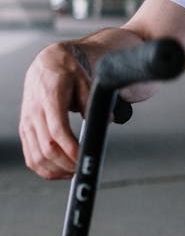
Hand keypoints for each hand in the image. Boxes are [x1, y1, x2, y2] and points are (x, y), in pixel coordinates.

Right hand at [19, 43, 89, 178]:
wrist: (47, 64)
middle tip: (82, 167)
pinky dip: (43, 168)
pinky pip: (30, 156)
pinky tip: (58, 169)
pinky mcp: (25, 130)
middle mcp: (34, 113)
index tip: (83, 157)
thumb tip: (107, 121)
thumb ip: (92, 103)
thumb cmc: (66, 71)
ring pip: (36, 157)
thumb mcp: (85, 80)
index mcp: (50, 98)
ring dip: (55, 170)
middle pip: (47, 149)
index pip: (57, 131)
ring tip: (73, 171)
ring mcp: (27, 123)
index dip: (71, 149)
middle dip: (66, 163)